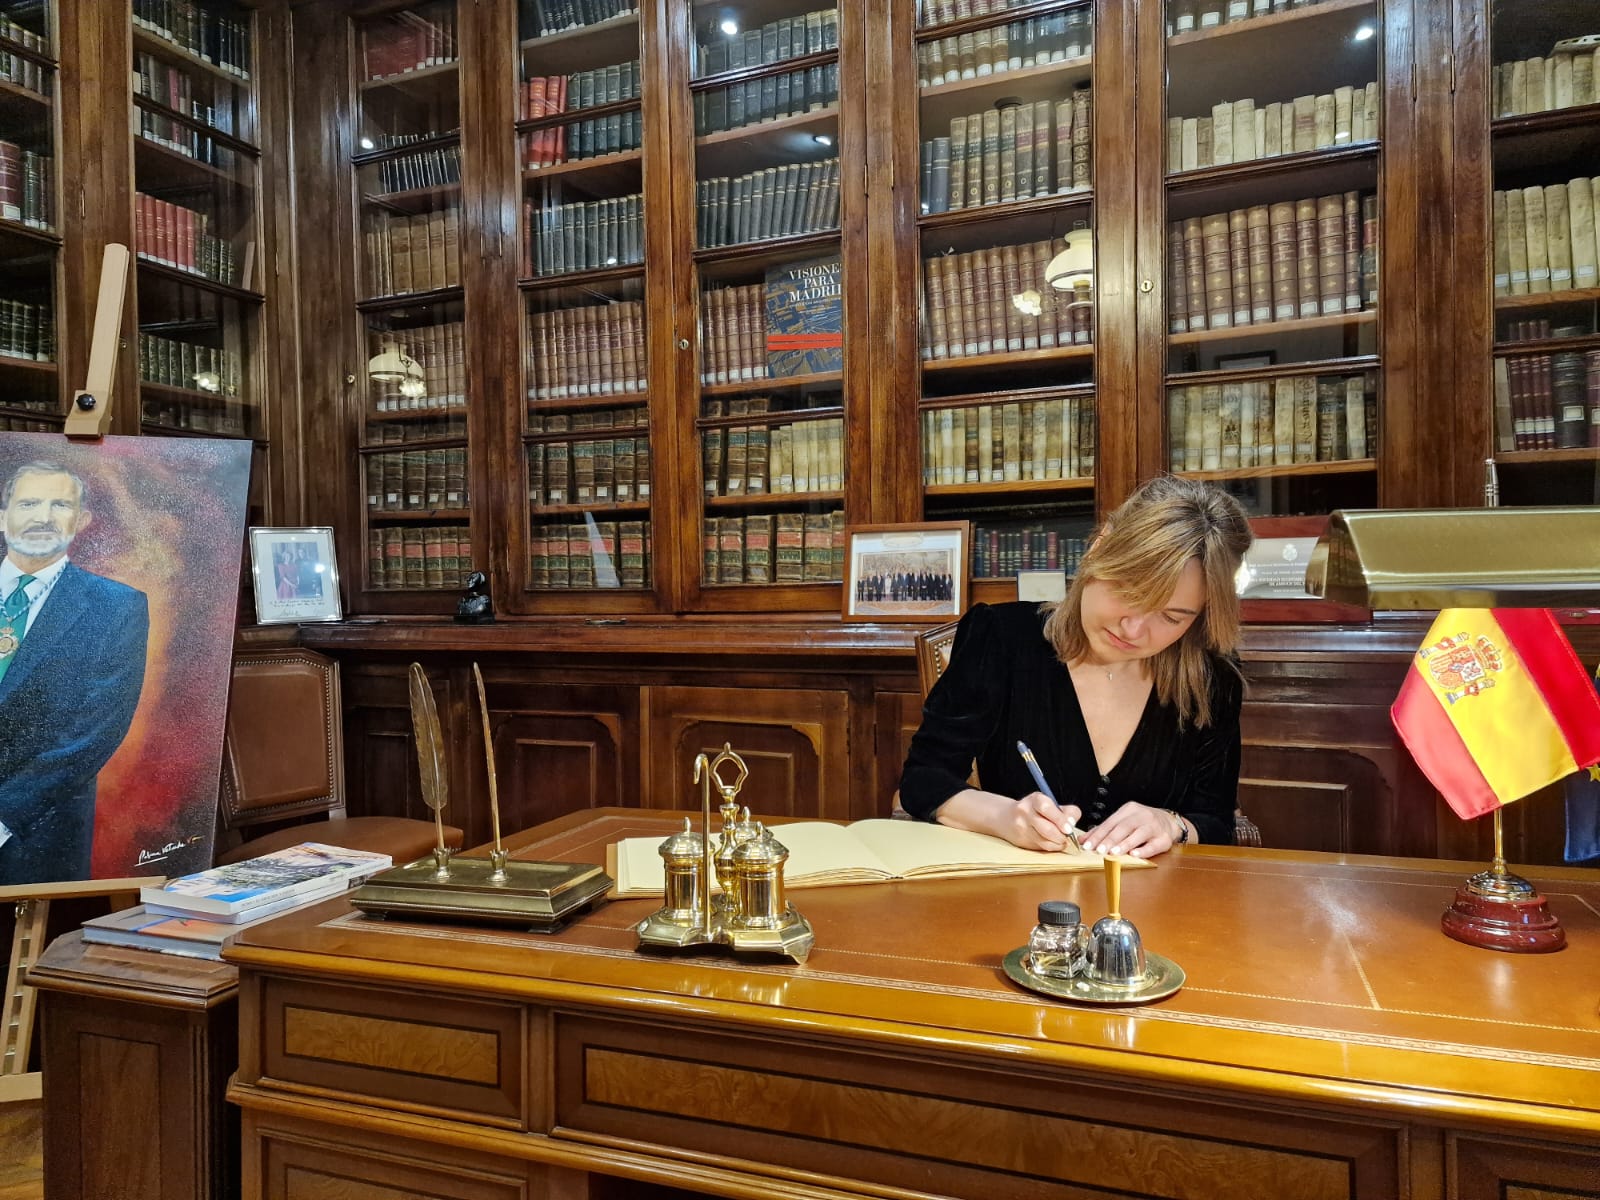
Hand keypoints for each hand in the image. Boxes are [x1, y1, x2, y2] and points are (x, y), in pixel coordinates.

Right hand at [934, 789, 1082, 851]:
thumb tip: (1076, 819)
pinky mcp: (1019, 841)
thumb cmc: (1026, 809)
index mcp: (1033, 799)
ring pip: (1049, 841)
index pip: (1054, 809)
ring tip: (1056, 840)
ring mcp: (1022, 828)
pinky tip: (1046, 843)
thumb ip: (1063, 809)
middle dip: (1063, 835)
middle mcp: (1026, 812)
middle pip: (1054, 829)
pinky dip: (1048, 848)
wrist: (995, 816)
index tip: (1070, 826)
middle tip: (1067, 836)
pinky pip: (1041, 848)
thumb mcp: (1043, 803)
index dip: (1066, 820)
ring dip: (1056, 843)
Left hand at [1080, 802, 1179, 858]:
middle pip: (1123, 827)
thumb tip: (1082, 840)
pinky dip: (1144, 850)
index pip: (1111, 822)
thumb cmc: (1141, 823)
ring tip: (1113, 853)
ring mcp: (1155, 826)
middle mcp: (1142, 815)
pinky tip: (1134, 855)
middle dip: (1109, 839)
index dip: (1098, 834)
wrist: (1169, 821)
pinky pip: (1154, 845)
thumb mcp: (1123, 821)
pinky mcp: (1164, 838)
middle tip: (1099, 850)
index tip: (1087, 845)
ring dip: (1124, 844)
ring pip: (1138, 834)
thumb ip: (1103, 830)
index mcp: (1129, 809)